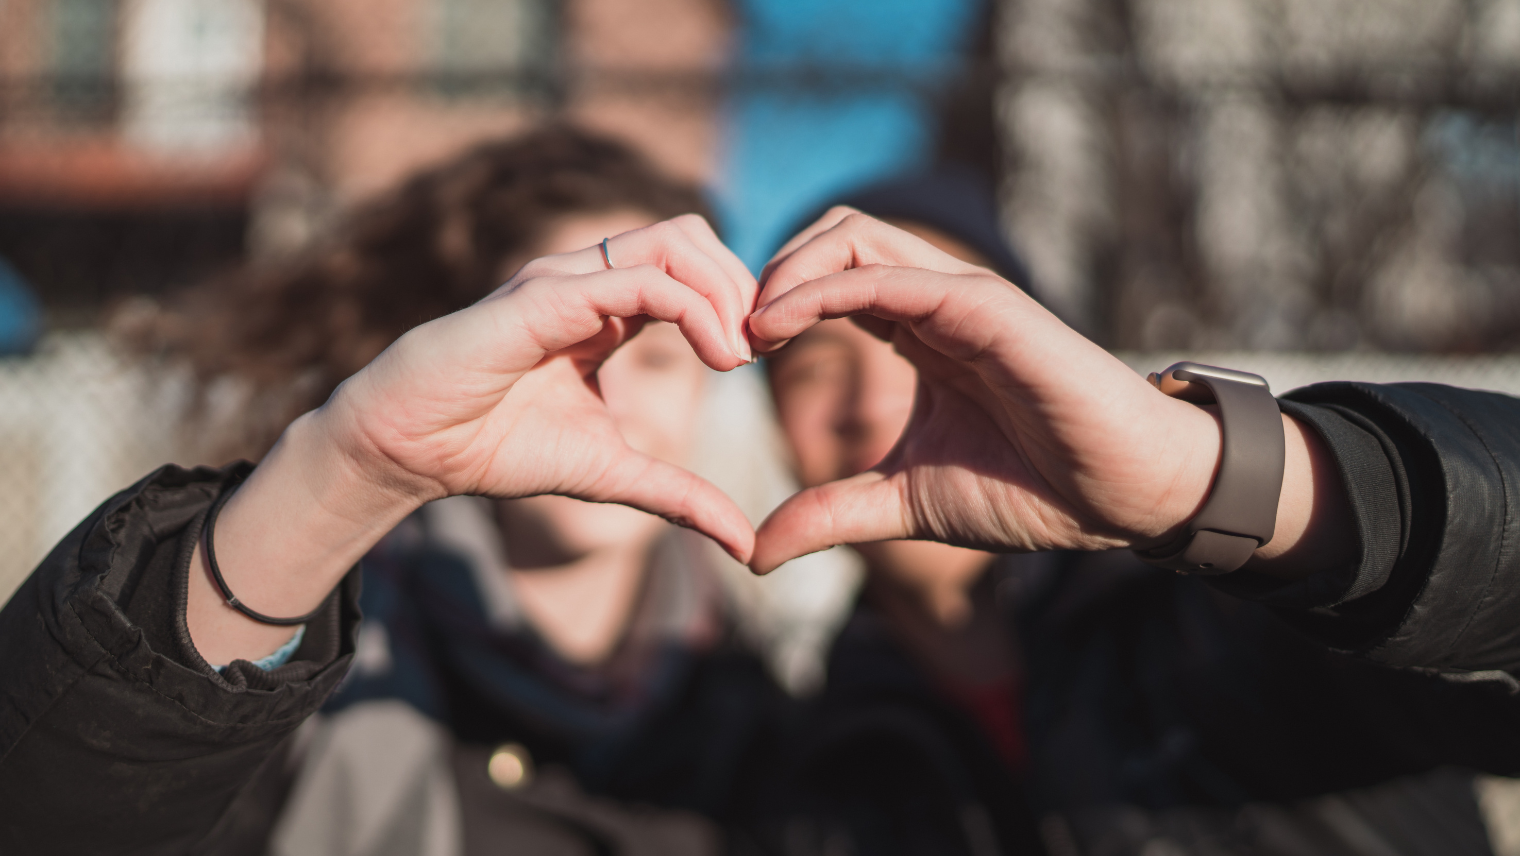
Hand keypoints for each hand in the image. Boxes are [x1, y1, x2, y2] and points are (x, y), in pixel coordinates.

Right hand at [322, 214, 758, 554]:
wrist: (410, 450)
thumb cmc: (496, 448)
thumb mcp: (611, 474)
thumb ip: (679, 496)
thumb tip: (745, 545)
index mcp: (607, 308)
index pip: (693, 268)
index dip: (739, 302)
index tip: (765, 357)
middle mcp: (589, 279)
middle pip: (693, 235)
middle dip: (742, 285)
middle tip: (763, 348)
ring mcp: (565, 280)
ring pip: (673, 241)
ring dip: (725, 290)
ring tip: (740, 354)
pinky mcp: (544, 297)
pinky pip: (637, 280)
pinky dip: (693, 308)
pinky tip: (717, 357)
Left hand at [746, 209, 1239, 572]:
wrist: (1122, 496)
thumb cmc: (1032, 489)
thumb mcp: (904, 503)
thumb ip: (831, 513)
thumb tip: (754, 551)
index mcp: (917, 332)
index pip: (828, 278)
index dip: (770, 303)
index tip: (727, 355)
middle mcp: (935, 301)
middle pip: (834, 235)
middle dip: (769, 271)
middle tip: (728, 335)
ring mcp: (961, 296)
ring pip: (855, 235)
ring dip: (786, 269)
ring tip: (748, 329)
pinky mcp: (986, 307)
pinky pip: (888, 276)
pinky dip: (823, 288)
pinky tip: (779, 327)